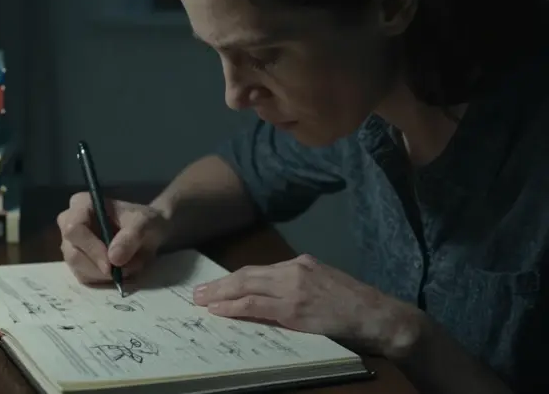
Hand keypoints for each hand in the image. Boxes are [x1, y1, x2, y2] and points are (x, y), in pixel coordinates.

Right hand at [57, 192, 169, 283]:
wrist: (148, 232)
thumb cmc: (143, 221)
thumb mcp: (144, 223)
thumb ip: (131, 236)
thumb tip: (114, 258)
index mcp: (81, 204)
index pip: (74, 229)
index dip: (91, 249)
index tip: (112, 264)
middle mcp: (69, 223)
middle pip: (72, 252)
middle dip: (99, 266)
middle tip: (123, 270)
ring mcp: (70, 244)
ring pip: (77, 268)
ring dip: (104, 274)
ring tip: (127, 267)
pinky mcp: (76, 261)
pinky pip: (83, 277)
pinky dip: (103, 279)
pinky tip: (119, 271)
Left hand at [192, 254, 423, 356]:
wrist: (377, 314)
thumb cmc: (354, 303)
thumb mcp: (325, 282)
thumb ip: (299, 283)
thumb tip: (273, 292)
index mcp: (301, 263)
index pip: (259, 270)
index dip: (235, 278)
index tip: (218, 285)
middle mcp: (294, 270)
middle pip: (247, 274)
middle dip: (220, 284)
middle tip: (198, 292)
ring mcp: (292, 289)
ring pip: (246, 287)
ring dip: (219, 295)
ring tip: (201, 301)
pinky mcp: (293, 310)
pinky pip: (255, 306)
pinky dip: (233, 307)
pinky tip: (219, 311)